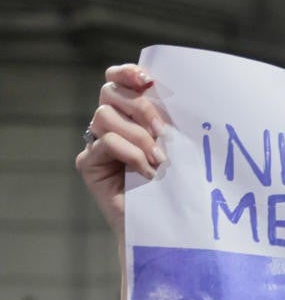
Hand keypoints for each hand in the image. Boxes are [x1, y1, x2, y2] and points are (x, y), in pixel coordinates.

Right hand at [75, 64, 167, 240]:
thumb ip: (169, 120)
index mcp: (130, 115)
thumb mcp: (178, 145)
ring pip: (106, 116)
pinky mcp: (89, 164)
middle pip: (110, 93)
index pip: (116, 80)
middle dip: (142, 107)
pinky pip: (106, 143)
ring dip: (139, 136)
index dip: (127, 73)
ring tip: (160, 161)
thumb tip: (171, 93)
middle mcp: (109, 125)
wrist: (168, 226)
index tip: (147, 79)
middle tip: (165, 133)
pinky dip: (131, 154)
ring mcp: (96, 144)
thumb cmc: (180, 185)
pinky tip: (148, 173)